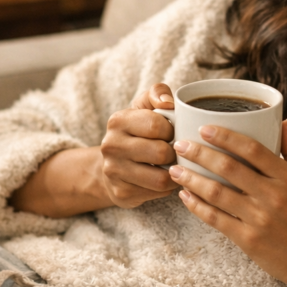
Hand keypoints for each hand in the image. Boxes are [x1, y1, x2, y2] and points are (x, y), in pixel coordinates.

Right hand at [99, 83, 179, 207]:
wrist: (113, 165)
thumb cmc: (137, 132)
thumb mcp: (144, 108)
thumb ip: (157, 93)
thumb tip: (169, 102)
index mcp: (118, 121)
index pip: (155, 125)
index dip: (172, 130)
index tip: (173, 133)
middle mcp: (111, 146)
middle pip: (160, 153)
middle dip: (175, 153)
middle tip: (176, 152)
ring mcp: (113, 171)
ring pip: (160, 178)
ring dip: (174, 173)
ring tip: (174, 166)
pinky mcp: (121, 193)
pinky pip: (157, 193)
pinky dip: (167, 187)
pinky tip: (165, 179)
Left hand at [169, 121, 286, 286]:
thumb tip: (282, 122)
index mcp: (286, 178)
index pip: (253, 149)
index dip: (226, 136)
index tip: (205, 128)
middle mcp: (272, 195)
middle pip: (229, 168)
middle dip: (199, 153)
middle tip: (180, 144)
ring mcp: (258, 218)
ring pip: (216, 193)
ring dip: (191, 179)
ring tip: (175, 169)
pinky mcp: (247, 239)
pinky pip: (215, 219)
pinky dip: (197, 206)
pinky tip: (184, 196)